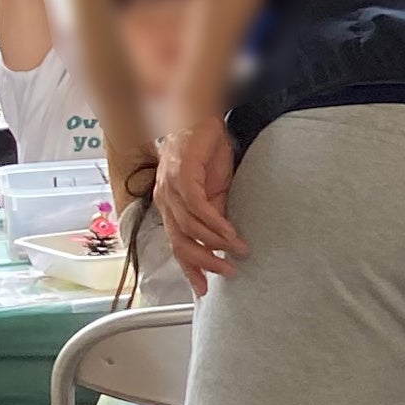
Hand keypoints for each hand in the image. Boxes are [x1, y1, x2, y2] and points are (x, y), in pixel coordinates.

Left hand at [155, 113, 245, 280]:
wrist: (201, 117)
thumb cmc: (206, 151)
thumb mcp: (215, 188)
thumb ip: (215, 213)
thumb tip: (223, 239)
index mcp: (170, 207)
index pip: (177, 245)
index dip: (190, 268)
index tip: (205, 288)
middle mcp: (165, 201)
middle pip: (180, 243)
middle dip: (203, 263)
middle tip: (226, 273)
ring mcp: (170, 189)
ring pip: (190, 228)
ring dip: (216, 243)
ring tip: (239, 251)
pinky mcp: (182, 176)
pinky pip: (199, 208)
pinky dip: (215, 224)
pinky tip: (230, 233)